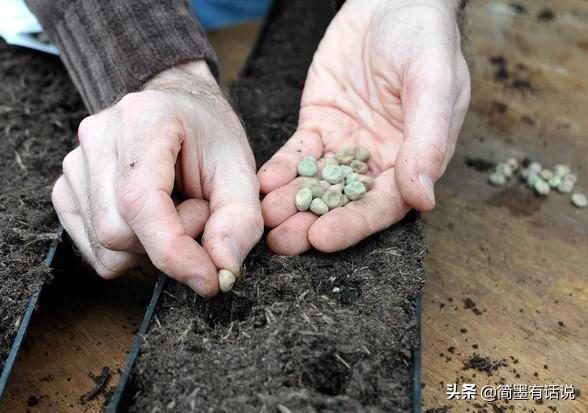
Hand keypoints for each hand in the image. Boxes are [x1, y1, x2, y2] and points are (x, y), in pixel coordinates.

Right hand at [52, 61, 262, 296]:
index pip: (139, 203)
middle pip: (118, 234)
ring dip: (151, 247)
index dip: (173, 252)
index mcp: (141, 120)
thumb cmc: (210, 136)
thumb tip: (222, 270)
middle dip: (170, 242)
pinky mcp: (66, 190)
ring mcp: (74, 165)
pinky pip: (95, 251)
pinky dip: (131, 250)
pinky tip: (151, 219)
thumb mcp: (240, 170)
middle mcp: (96, 138)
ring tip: (176, 209)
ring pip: (105, 248)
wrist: (178, 108)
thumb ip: (239, 220)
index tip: (209, 279)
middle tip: (200, 212)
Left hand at [258, 0, 469, 254]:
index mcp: (412, 160)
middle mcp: (377, 162)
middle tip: (282, 241)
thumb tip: (422, 198)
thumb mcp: (434, 83)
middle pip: (343, 203)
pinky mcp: (319, 126)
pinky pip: (297, 154)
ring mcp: (345, 146)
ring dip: (290, 202)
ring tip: (263, 217)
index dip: (354, 225)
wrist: (392, 2)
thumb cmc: (425, 40)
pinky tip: (262, 182)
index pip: (382, 204)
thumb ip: (428, 140)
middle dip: (312, 223)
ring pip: (316, 183)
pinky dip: (280, 169)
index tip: (323, 239)